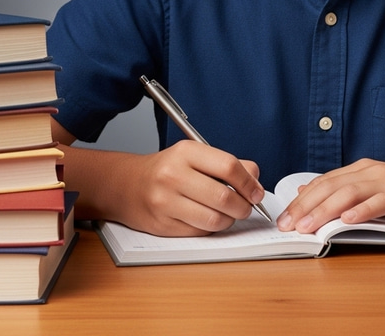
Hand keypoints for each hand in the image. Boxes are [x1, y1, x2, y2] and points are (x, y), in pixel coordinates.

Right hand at [124, 140, 266, 235]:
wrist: (127, 185)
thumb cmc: (167, 169)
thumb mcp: (195, 155)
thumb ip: (227, 164)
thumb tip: (255, 179)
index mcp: (186, 152)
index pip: (228, 167)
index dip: (249, 182)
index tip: (257, 192)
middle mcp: (173, 175)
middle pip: (223, 197)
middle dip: (243, 206)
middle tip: (247, 207)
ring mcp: (166, 202)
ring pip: (213, 219)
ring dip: (229, 220)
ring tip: (230, 214)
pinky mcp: (162, 224)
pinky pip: (199, 232)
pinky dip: (212, 229)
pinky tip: (210, 219)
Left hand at [274, 159, 384, 233]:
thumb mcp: (373, 189)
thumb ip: (343, 189)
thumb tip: (307, 190)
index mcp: (361, 170)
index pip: (323, 182)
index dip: (301, 200)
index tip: (284, 218)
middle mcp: (370, 171)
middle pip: (331, 186)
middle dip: (306, 206)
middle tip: (288, 226)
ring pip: (349, 193)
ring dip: (325, 210)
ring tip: (308, 226)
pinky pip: (379, 202)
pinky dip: (362, 211)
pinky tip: (347, 221)